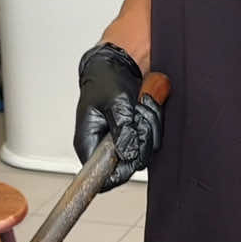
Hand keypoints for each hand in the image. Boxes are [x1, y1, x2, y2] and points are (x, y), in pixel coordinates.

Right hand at [74, 43, 162, 189]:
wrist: (117, 65)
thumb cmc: (107, 80)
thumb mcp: (115, 102)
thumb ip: (122, 129)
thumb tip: (128, 153)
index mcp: (87, 143)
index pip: (101, 176)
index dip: (120, 171)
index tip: (133, 151)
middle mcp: (102, 148)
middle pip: (129, 164)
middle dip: (141, 139)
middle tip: (139, 115)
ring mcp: (119, 144)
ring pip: (144, 152)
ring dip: (149, 127)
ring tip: (141, 105)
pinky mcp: (132, 138)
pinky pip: (150, 141)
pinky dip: (153, 123)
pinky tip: (145, 107)